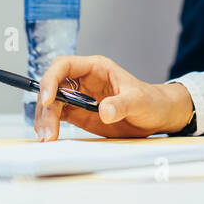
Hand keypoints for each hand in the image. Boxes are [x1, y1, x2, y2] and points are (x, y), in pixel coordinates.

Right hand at [34, 54, 194, 140]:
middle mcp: (83, 81)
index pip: (64, 66)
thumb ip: (122, 104)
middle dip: (46, 106)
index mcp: (96, 68)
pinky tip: (50, 136)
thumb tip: (104, 110)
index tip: (48, 98)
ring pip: (52, 104)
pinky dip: (51, 126)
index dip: (51, 79)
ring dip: (46, 119)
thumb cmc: (151, 101)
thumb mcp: (139, 101)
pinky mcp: (79, 114)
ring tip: (48, 137)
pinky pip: (58, 117)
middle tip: (48, 128)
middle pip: (53, 87)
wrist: (157, 117)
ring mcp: (79, 98)